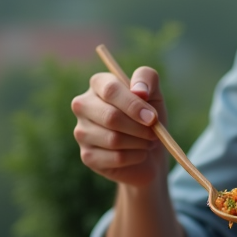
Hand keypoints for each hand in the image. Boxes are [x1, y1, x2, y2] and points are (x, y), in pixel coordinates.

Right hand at [71, 65, 169, 186]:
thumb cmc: (147, 115)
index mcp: (98, 84)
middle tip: (154, 133)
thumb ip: (147, 79)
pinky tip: (139, 153)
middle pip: (110, 116)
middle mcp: (83, 106)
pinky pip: (115, 158)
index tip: (152, 117)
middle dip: (139, 127)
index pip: (110, 90)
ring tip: (148, 141)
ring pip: (113, 139)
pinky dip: (135, 157)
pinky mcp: (87, 156)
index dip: (133, 104)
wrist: (149, 150)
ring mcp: (81, 132)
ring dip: (139, 143)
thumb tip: (139, 91)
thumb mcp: (154, 92)